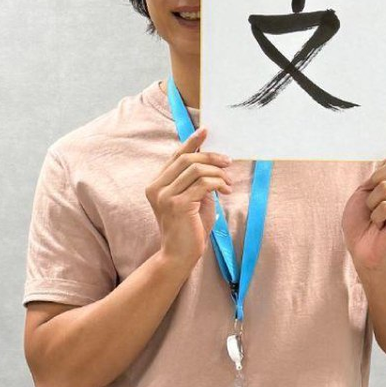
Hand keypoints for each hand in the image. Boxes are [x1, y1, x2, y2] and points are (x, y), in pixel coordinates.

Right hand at [146, 124, 232, 272]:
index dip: (191, 142)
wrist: (180, 255)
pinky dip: (218, 183)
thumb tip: (212, 160)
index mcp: (157, 184)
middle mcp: (157, 188)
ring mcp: (165, 196)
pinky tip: (225, 190)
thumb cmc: (189, 228)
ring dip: (218, 173)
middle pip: (187, 159)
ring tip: (228, 182)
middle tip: (228, 162)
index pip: (176, 156)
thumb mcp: (192, 198)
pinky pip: (203, 184)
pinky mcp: (178, 205)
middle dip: (211, 157)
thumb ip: (196, 180)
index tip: (205, 130)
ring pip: (197, 170)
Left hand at [341, 150, 385, 277]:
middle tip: (371, 202)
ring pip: (385, 186)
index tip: (377, 180)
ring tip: (375, 217)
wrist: (360, 249)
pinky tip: (380, 226)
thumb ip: (382, 173)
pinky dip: (376, 215)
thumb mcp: (365, 190)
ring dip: (372, 202)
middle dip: (374, 182)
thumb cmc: (361, 222)